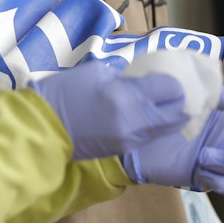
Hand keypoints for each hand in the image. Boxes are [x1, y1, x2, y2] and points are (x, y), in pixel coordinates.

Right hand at [29, 61, 188, 160]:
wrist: (43, 127)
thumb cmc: (65, 93)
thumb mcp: (96, 72)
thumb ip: (125, 77)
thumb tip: (142, 81)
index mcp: (128, 96)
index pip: (171, 89)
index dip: (173, 83)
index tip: (168, 79)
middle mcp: (136, 120)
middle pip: (178, 113)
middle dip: (180, 102)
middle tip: (175, 94)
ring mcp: (132, 138)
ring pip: (168, 128)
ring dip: (171, 117)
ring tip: (168, 106)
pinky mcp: (125, 150)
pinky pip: (151, 137)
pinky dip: (157, 127)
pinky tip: (151, 118)